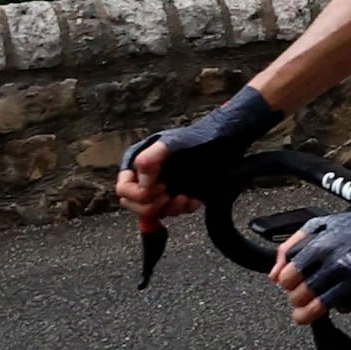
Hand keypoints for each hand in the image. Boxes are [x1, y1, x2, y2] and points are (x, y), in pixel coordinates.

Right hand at [125, 84, 279, 234]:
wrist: (226, 143)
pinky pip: (172, 212)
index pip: (124, 189)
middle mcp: (146, 175)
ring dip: (169, 209)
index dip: (138, 194)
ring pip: (153, 211)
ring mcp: (161, 186)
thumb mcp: (173, 143)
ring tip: (184, 198)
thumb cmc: (199, 137)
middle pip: (134, 204)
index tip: (159, 189)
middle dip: (152, 206)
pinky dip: (183, 209)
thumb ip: (151, 158)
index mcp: (138, 161)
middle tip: (168, 197)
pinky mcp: (176, 195)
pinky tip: (193, 200)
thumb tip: (139, 179)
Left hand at [275, 171, 350, 323]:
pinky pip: (344, 307)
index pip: (287, 277)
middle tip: (300, 297)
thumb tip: (274, 275)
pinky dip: (340, 305)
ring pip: (318, 308)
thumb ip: (291, 246)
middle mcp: (335, 263)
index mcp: (320, 245)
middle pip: (299, 296)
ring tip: (306, 312)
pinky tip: (342, 294)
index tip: (290, 283)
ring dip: (308, 312)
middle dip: (296, 299)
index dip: (286, 283)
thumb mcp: (321, 224)